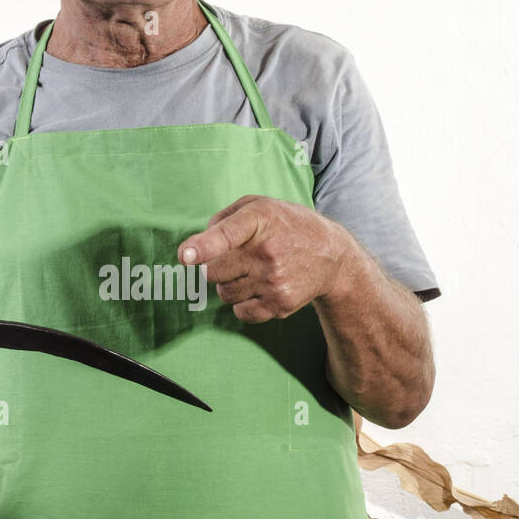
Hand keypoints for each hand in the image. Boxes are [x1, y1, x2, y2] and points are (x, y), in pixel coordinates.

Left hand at [177, 195, 353, 323]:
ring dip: (230, 285)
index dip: (203, 246)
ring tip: (253, 271)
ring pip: (224, 293)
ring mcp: (275, 280)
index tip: (186, 256)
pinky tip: (260, 288)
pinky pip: (240, 312)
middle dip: (216, 267)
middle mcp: (268, 250)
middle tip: (237, 259)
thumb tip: (196, 248)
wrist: (332, 256)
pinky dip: (243, 304)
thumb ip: (223, 218)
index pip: (227, 234)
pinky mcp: (281, 304)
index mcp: (260, 218)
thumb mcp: (260, 205)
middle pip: (213, 272)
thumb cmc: (286, 226)